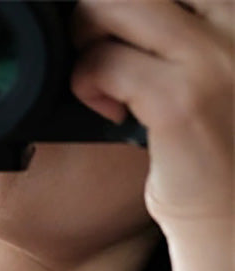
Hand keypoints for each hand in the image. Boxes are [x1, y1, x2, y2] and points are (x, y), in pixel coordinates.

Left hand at [69, 0, 234, 232]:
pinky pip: (106, 63)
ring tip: (98, 77)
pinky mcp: (180, 101)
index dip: (129, 4)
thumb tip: (121, 11)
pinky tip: (107, 110)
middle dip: (101, 5)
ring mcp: (212, 59)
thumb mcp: (216, 64)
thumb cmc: (219, 142)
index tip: (117, 29)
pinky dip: (88, 81)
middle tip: (96, 44)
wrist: (234, 212)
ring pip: (116, 3)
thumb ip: (186, 30)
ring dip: (88, 34)